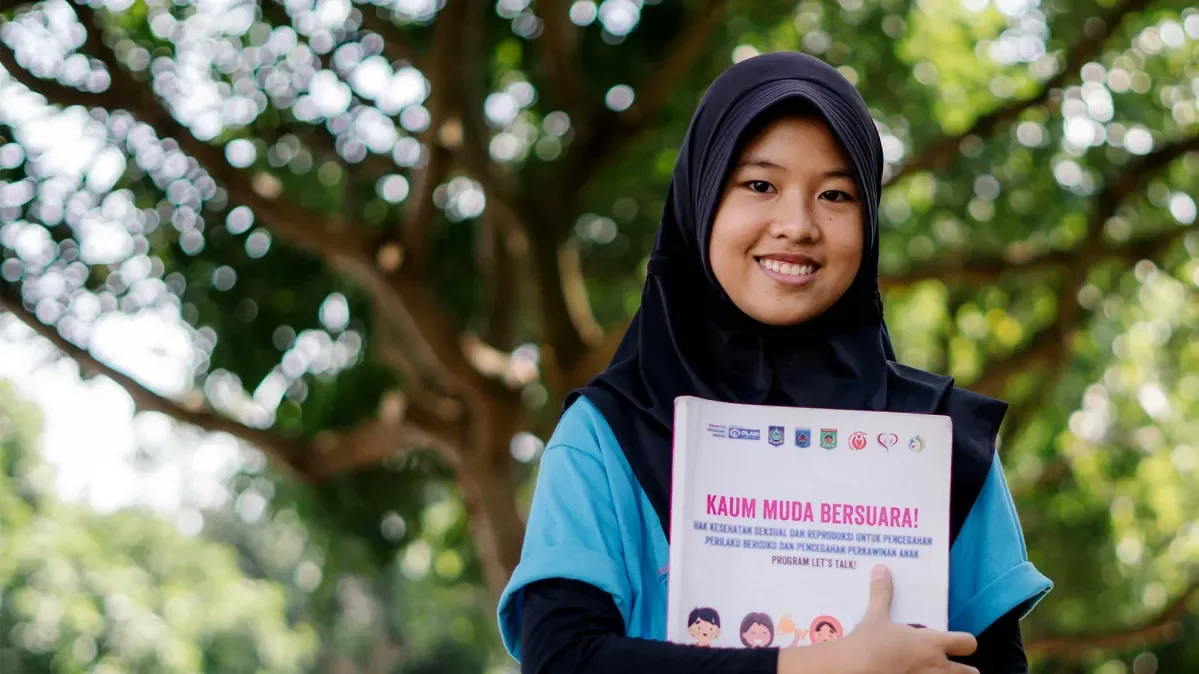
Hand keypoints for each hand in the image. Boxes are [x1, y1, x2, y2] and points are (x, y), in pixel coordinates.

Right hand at [840, 565, 977, 673]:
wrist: (855, 669)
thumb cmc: (869, 644)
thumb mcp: (875, 617)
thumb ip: (882, 594)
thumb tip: (881, 569)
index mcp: (931, 643)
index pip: (967, 642)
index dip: (965, 642)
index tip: (958, 643)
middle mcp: (937, 666)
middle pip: (971, 673)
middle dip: (965, 671)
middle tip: (953, 668)